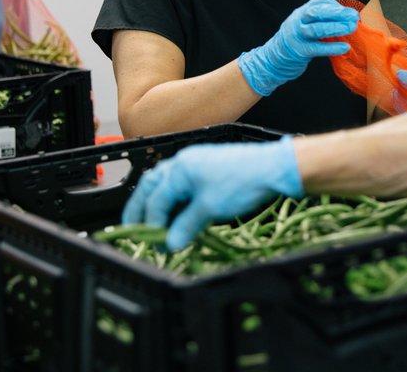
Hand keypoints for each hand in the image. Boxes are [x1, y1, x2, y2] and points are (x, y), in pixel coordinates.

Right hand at [122, 137, 303, 250]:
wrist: (272, 168)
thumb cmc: (241, 183)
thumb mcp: (210, 208)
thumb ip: (186, 226)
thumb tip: (170, 243)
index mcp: (179, 169)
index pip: (156, 198)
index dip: (151, 223)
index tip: (153, 243)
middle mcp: (183, 162)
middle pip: (152, 185)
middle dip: (141, 207)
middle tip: (134, 228)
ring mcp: (196, 163)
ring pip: (167, 183)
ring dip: (158, 202)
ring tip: (155, 223)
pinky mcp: (208, 168)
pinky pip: (183, 184)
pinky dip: (175, 200)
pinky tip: (178, 213)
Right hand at [238, 0, 358, 95]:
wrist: (274, 59)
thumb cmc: (297, 41)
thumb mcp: (305, 25)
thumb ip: (321, 21)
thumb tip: (347, 19)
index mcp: (301, 12)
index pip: (319, 3)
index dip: (335, 6)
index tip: (349, 11)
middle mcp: (297, 21)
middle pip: (316, 13)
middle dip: (336, 13)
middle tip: (354, 16)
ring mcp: (296, 36)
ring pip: (316, 29)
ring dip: (335, 28)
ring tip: (351, 28)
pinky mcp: (299, 52)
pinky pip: (317, 49)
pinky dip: (332, 47)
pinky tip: (344, 47)